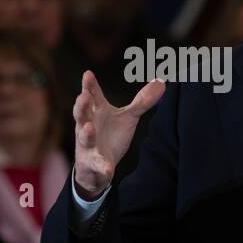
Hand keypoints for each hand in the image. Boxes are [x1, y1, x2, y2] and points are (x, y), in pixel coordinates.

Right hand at [72, 71, 164, 199]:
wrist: (98, 167)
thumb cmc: (110, 135)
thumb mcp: (128, 117)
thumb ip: (142, 101)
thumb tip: (162, 82)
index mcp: (97, 112)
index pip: (92, 96)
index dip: (89, 86)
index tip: (88, 74)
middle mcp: (88, 125)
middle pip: (81, 114)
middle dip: (81, 106)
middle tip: (83, 97)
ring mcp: (88, 145)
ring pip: (84, 137)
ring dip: (86, 132)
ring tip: (90, 127)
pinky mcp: (93, 163)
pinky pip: (97, 164)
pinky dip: (102, 166)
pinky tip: (108, 167)